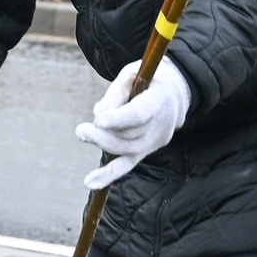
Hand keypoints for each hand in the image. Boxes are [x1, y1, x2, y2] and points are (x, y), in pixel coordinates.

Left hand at [77, 57, 191, 192]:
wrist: (174, 91)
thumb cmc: (148, 79)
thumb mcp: (133, 73)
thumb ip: (116, 92)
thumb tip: (100, 116)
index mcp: (161, 99)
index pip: (140, 114)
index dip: (118, 120)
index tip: (98, 121)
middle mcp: (163, 124)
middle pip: (131, 136)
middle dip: (103, 135)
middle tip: (81, 130)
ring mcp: (157, 140)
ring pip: (127, 150)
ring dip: (102, 143)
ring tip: (82, 133)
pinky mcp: (147, 150)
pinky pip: (127, 164)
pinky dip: (108, 175)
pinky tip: (90, 182)